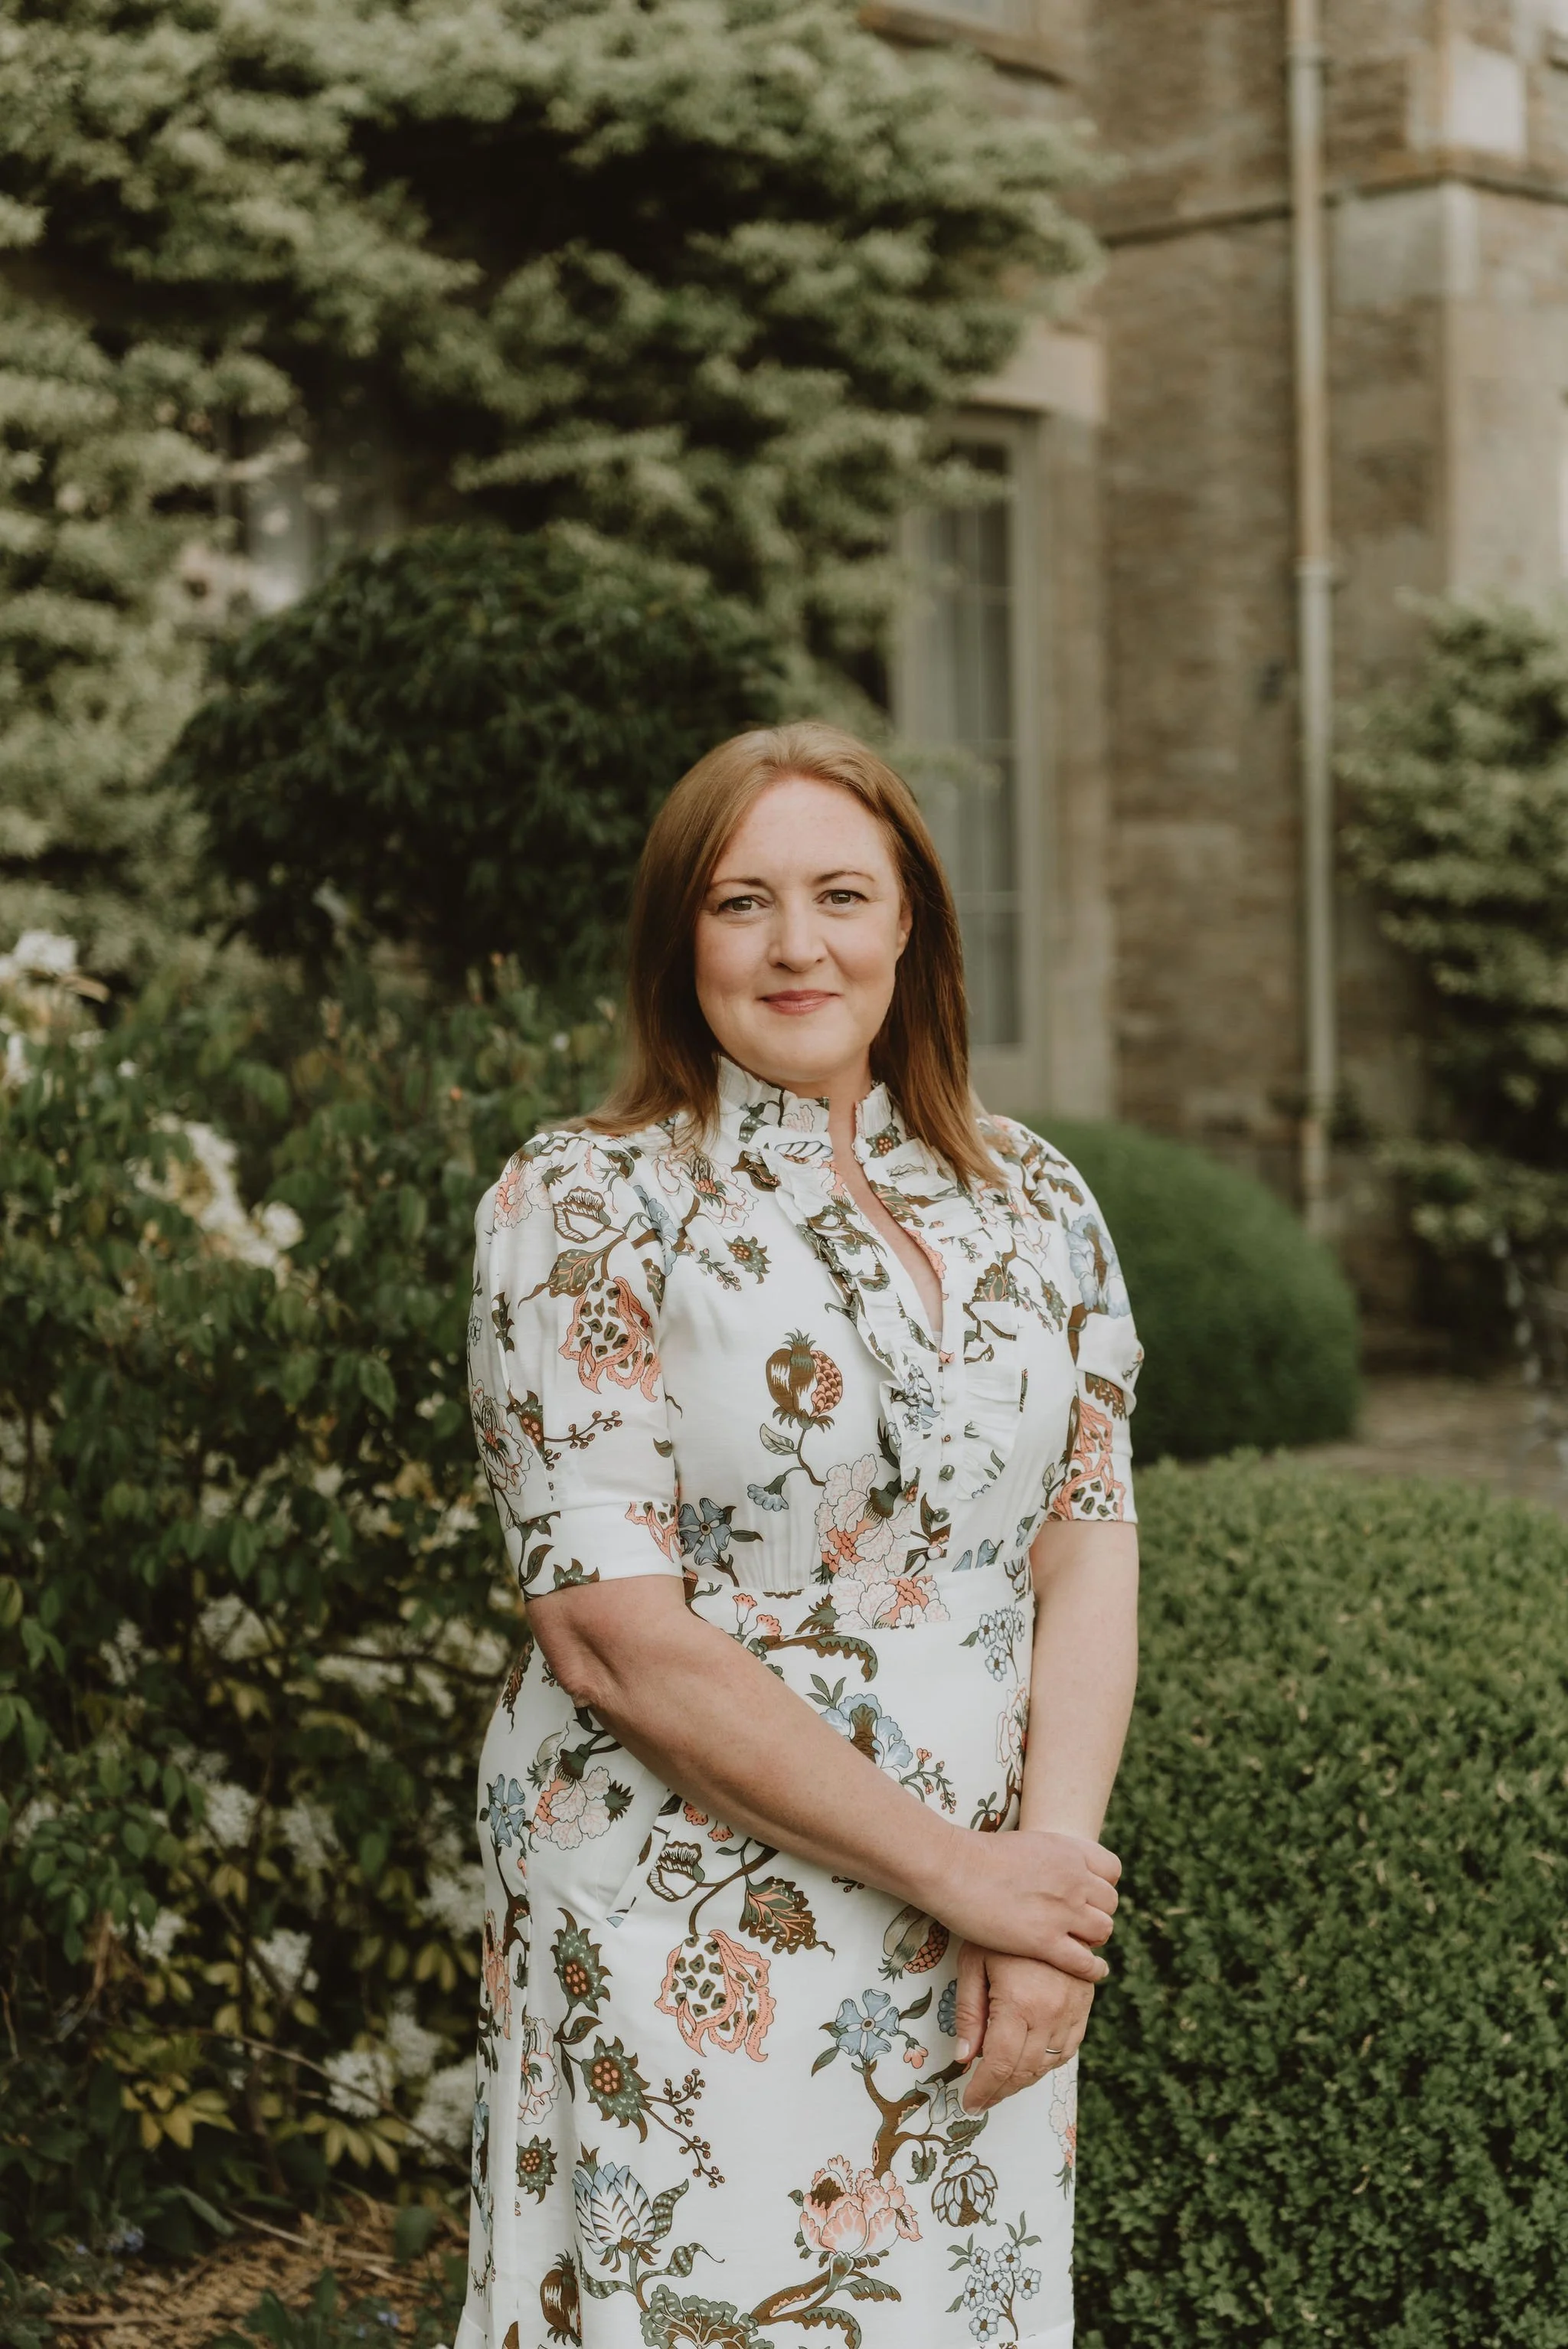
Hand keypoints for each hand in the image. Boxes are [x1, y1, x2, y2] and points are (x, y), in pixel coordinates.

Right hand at [937, 1826, 1118, 1981]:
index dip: (1101, 1885)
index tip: (1087, 1896)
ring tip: (1079, 1944)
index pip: (1112, 1871)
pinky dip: (1092, 1970)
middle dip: (1097, 1913)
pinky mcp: (1045, 1941)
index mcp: (1069, 1851)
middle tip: (1079, 1924)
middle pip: (1109, 1903)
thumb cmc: (978, 1856)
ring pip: (1103, 1932)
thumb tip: (1056, 1873)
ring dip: (1093, 1939)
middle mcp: (1074, 1879)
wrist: (953, 1868)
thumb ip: (1051, 1859)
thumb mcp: (1028, 1843)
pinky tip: (1091, 1971)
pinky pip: (1085, 1963)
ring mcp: (1062, 1911)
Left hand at [954, 1943, 1094, 2112]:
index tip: (969, 2102)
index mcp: (1021, 2004)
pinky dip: (1048, 2063)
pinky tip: (1030, 2062)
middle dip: (1000, 2091)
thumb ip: (969, 2013)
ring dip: (1024, 2080)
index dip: (983, 2090)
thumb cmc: (996, 1926)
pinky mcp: (1084, 2002)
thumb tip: (964, 2059)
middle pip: (1026, 2071)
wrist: (1043, 1895)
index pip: (1001, 2065)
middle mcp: (1052, 2012)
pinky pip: (1070, 2048)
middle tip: (980, 2098)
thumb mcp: (973, 1963)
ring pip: (1049, 2064)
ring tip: (1000, 2084)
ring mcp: (1073, 2009)